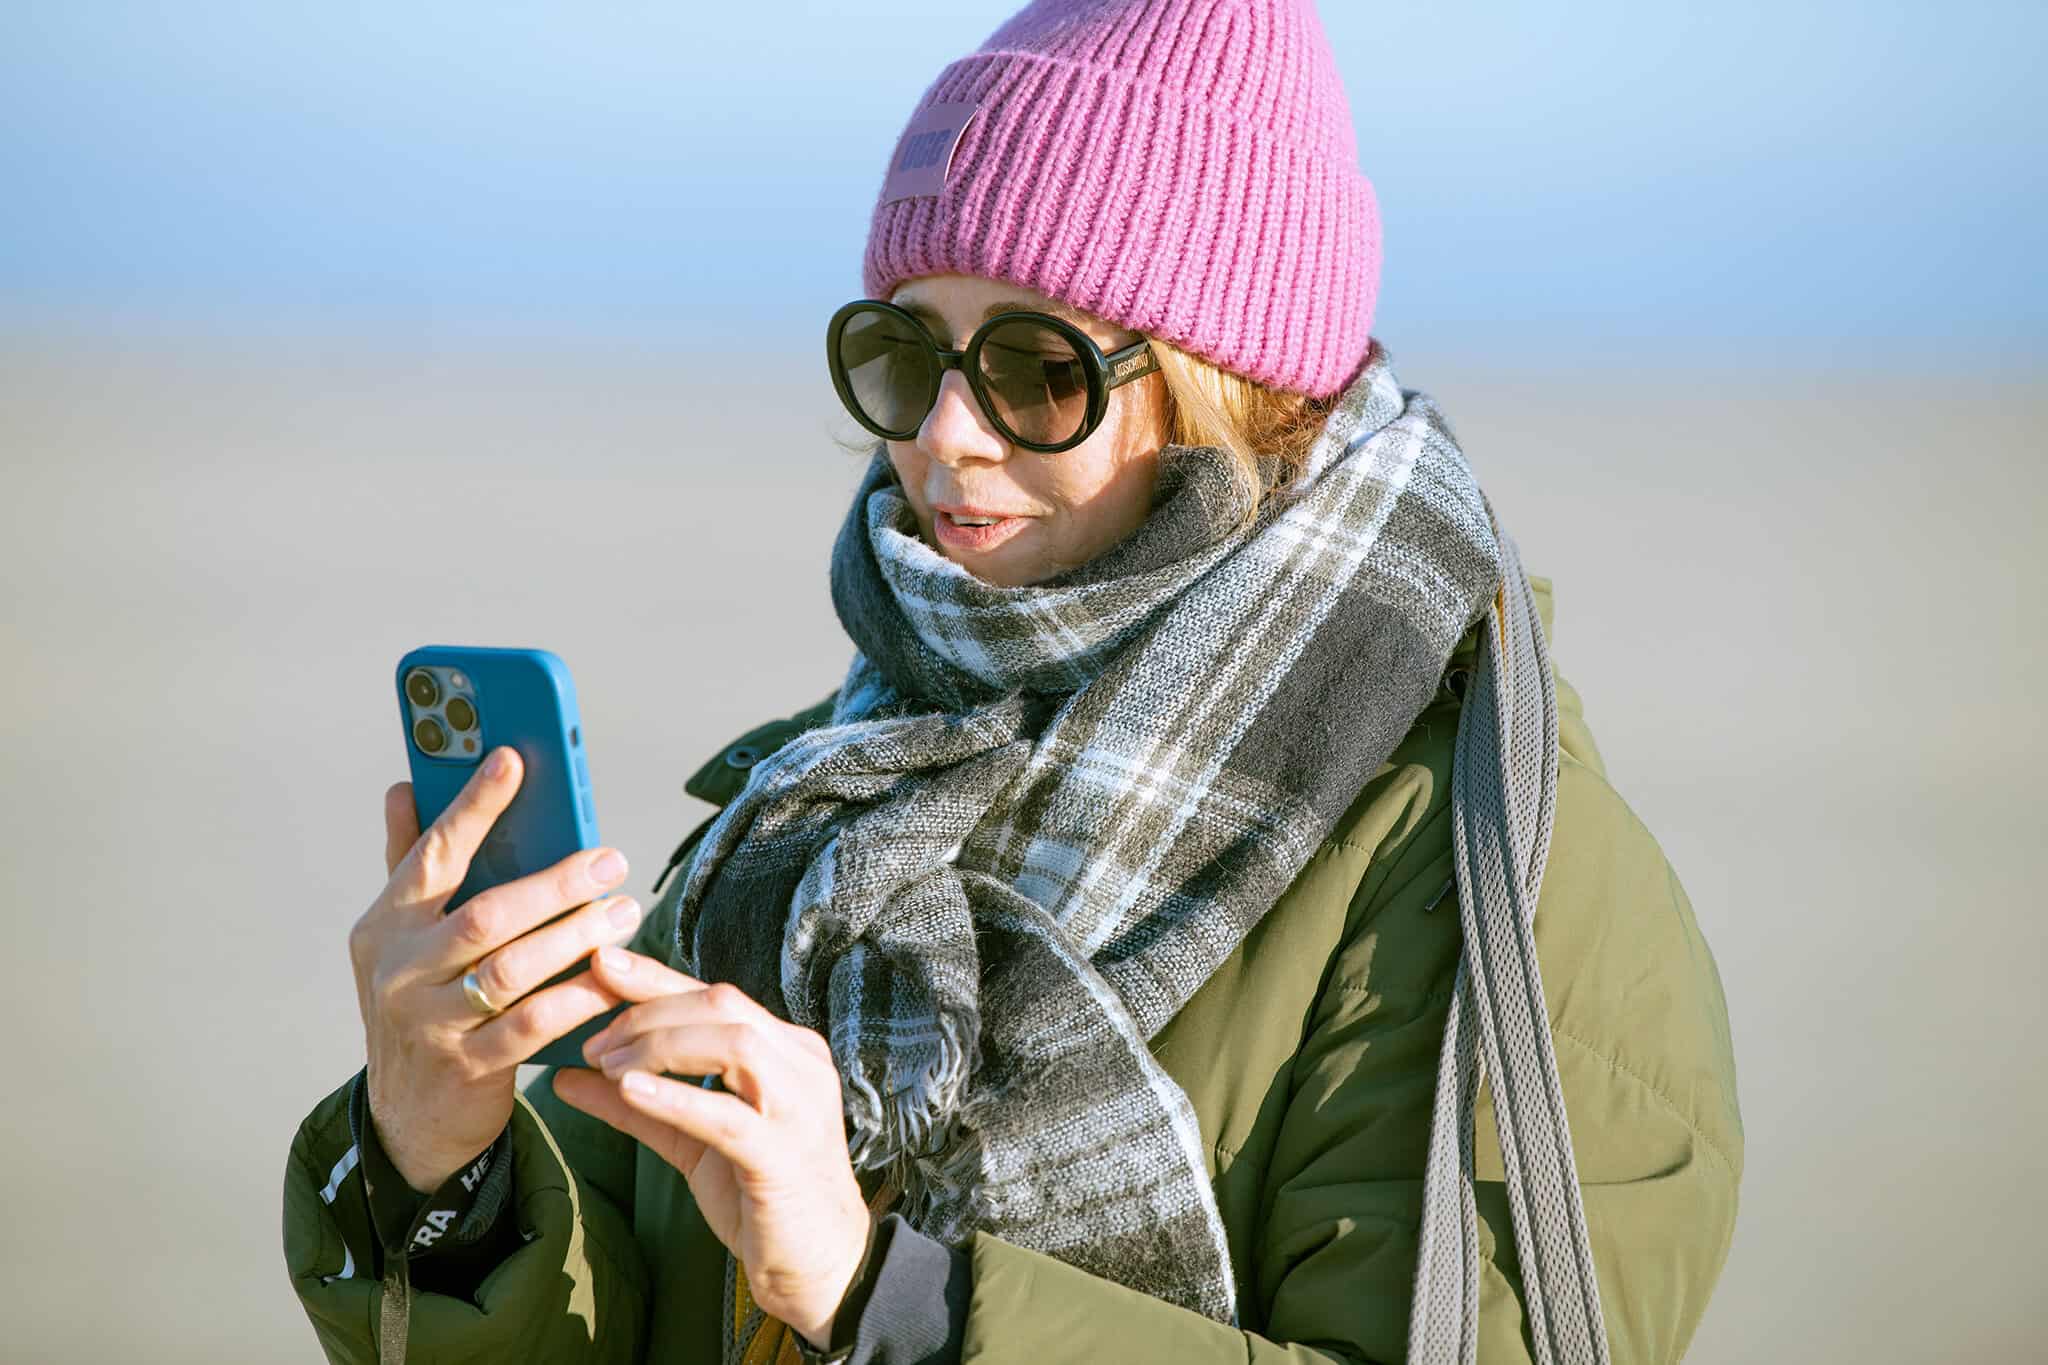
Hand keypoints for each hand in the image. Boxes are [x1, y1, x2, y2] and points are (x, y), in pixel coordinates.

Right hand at [350, 746, 640, 1191]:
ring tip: (624, 912)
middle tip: (612, 860)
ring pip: (513, 969)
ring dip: (577, 937)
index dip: (473, 806)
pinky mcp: (467, 1067)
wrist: (409, 1118)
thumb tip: (403, 786)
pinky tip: (613, 976)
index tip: (513, 759)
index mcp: (385, 925)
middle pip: (487, 914)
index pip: (433, 854)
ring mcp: (429, 1023)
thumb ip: (408, 863)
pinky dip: (577, 997)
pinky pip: (533, 1025)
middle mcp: (398, 971)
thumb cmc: (418, 1004)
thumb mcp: (400, 937)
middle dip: (556, 883)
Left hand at [552, 949, 870, 1349]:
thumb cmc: (762, 1197)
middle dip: (649, 1010)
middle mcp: (800, 1065)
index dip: (655, 977)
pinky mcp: (785, 1155)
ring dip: (661, 1045)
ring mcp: (800, 1107)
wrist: (821, 1268)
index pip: (715, 996)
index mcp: (786, 1050)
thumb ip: (636, 1106)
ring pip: (732, 1043)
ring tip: (608, 1065)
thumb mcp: (692, 1140)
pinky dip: (677, 1097)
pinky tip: (630, 1091)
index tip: (600, 963)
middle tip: (592, 1038)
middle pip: (722, 1005)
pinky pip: (729, 1115)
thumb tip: (566, 1076)